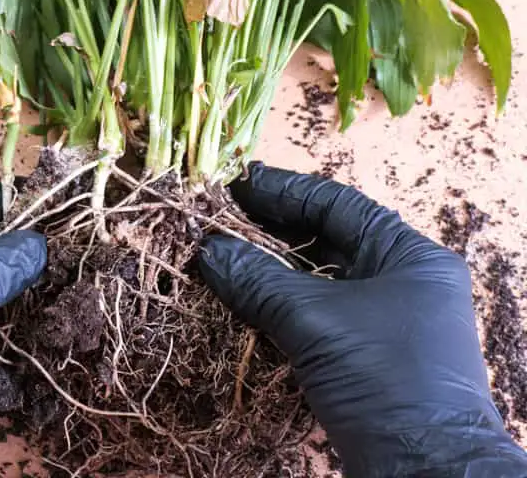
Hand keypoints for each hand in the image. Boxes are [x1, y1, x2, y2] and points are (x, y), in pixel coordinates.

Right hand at [200, 164, 526, 476]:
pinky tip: (244, 294)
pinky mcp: (366, 353)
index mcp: (407, 255)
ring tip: (224, 249)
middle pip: (326, 239)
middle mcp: (400, 279)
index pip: (337, 205)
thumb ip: (259, 280)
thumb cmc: (384, 378)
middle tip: (222, 214)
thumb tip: (207, 249)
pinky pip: (315, 312)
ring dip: (271, 266)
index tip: (238, 182)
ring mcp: (384, 318)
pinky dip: (280, 301)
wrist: (423, 472)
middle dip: (272, 228)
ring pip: (318, 278)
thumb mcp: (317, 321)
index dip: (284, 191)